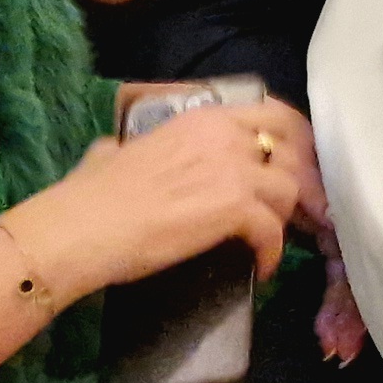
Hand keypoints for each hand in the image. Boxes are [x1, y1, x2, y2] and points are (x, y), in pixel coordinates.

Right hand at [12, 96, 311, 290]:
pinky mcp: (236, 207)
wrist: (82, 227)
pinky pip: (273, 231)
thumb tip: (115, 152)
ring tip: (269, 240)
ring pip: (288, 189)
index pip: (271, 114)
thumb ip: (129, 147)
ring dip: (284, 218)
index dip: (291, 142)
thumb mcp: (113, 152)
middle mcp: (224, 135)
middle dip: (299, 179)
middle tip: (295, 210)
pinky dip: (272, 252)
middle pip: (289, 150)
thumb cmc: (90, 194)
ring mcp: (233, 169)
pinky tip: (261, 268)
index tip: (293, 165)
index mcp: (201, 117)